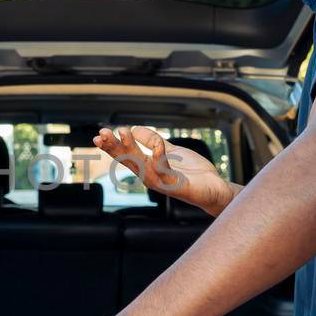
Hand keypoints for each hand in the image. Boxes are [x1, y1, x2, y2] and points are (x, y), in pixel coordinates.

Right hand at [94, 126, 237, 215]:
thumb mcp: (171, 150)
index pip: (126, 155)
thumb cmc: (193, 172)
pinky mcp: (177, 187)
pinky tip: (158, 145)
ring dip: (131, 150)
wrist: (215, 188)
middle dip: (114, 147)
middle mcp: (151, 176)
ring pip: (142, 166)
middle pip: (129, 160)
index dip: (113, 146)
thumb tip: (134, 128)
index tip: (99, 134)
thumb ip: (153, 141)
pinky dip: (160, 158)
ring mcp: (163, 183)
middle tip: (102, 133)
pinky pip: (166, 171)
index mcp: (148, 167)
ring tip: (122, 133)